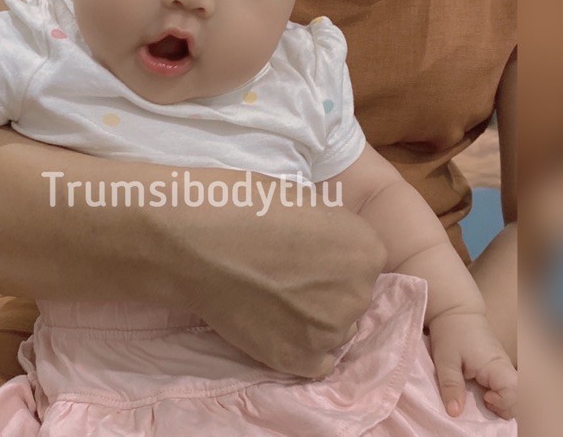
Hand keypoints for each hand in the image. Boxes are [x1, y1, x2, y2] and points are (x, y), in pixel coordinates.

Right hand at [151, 194, 386, 377]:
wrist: (196, 240)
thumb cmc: (244, 205)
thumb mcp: (305, 202)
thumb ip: (329, 233)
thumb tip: (327, 251)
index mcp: (367, 248)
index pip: (363, 261)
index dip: (333, 256)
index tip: (304, 250)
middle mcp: (359, 293)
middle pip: (352, 295)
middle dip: (326, 287)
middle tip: (285, 274)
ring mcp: (330, 331)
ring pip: (334, 329)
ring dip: (312, 318)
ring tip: (272, 298)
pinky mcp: (300, 360)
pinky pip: (317, 361)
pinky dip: (299, 346)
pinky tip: (274, 325)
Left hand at [429, 311, 516, 419]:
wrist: (454, 309)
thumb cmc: (450, 331)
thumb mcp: (445, 358)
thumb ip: (451, 385)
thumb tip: (454, 414)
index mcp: (496, 365)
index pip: (516, 392)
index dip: (503, 402)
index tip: (484, 398)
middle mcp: (505, 368)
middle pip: (521, 398)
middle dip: (507, 409)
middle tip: (484, 403)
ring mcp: (503, 368)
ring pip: (516, 394)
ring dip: (503, 404)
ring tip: (483, 400)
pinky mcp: (498, 369)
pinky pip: (507, 388)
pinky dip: (500, 397)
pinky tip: (485, 396)